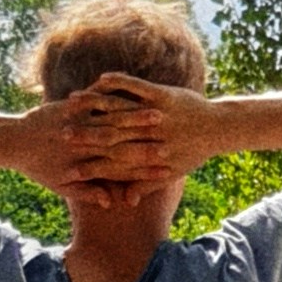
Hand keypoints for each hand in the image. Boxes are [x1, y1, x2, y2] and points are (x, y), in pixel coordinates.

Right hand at [49, 72, 219, 193]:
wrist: (220, 129)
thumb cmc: (194, 153)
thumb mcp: (171, 173)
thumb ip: (144, 186)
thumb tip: (122, 202)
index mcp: (150, 156)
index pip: (114, 163)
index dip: (91, 166)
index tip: (69, 168)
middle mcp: (151, 136)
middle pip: (111, 136)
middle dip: (84, 134)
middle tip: (61, 134)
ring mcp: (157, 114)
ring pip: (121, 109)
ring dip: (95, 104)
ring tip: (72, 101)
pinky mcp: (164, 95)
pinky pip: (137, 87)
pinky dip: (119, 82)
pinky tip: (100, 79)